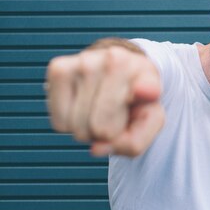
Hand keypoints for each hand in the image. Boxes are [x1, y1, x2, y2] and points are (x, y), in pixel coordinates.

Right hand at [45, 44, 164, 156]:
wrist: (119, 73)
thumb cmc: (136, 100)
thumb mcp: (149, 122)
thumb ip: (134, 142)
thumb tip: (96, 148)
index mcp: (147, 74)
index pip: (144, 91)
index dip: (145, 91)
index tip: (149, 91)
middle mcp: (116, 61)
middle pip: (100, 127)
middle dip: (106, 133)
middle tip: (114, 116)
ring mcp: (85, 61)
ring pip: (76, 126)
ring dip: (87, 128)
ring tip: (99, 109)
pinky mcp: (59, 68)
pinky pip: (59, 123)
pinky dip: (69, 124)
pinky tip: (81, 105)